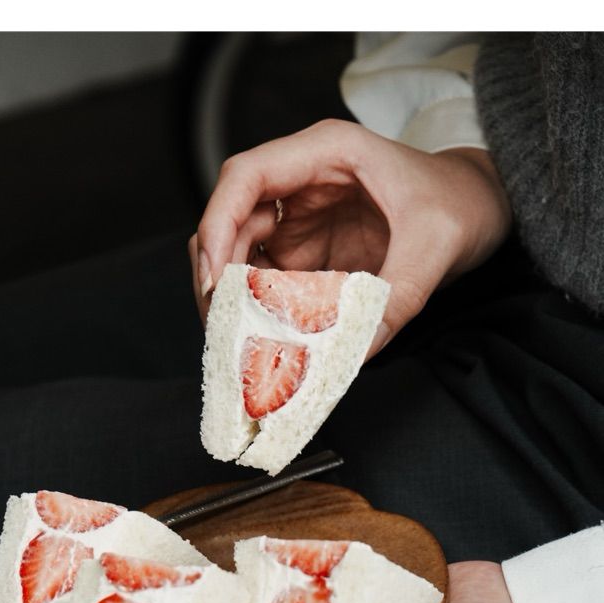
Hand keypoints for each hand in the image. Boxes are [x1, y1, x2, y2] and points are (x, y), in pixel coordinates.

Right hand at [188, 119, 511, 354]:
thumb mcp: (437, 243)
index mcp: (325, 154)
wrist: (484, 209)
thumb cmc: (462, 203)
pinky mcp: (309, 256)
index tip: (215, 277)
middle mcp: (301, 185)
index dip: (217, 224)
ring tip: (238, 343)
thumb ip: (400, 294)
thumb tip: (358, 350)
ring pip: (241, 257)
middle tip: (221, 327)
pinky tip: (266, 342)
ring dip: (235, 300)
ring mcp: (302, 222)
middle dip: (216, 274)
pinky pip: (270, 284)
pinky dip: (262, 314)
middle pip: (231, 222)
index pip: (245, 178)